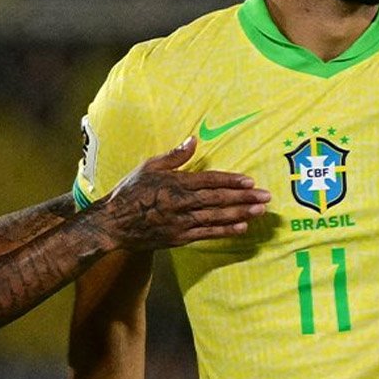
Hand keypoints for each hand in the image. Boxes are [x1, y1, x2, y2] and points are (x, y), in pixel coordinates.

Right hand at [88, 136, 269, 250]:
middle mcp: (180, 204)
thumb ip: (174, 156)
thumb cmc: (129, 192)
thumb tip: (194, 139)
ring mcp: (180, 223)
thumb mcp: (148, 167)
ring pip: (216, 217)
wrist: (112, 224)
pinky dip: (225, 230)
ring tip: (260, 211)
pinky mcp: (179, 238)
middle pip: (218, 199)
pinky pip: (207, 234)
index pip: (209, 181)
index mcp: (174, 183)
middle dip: (244, 198)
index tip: (250, 181)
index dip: (231, 180)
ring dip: (241, 214)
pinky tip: (241, 227)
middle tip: (266, 197)